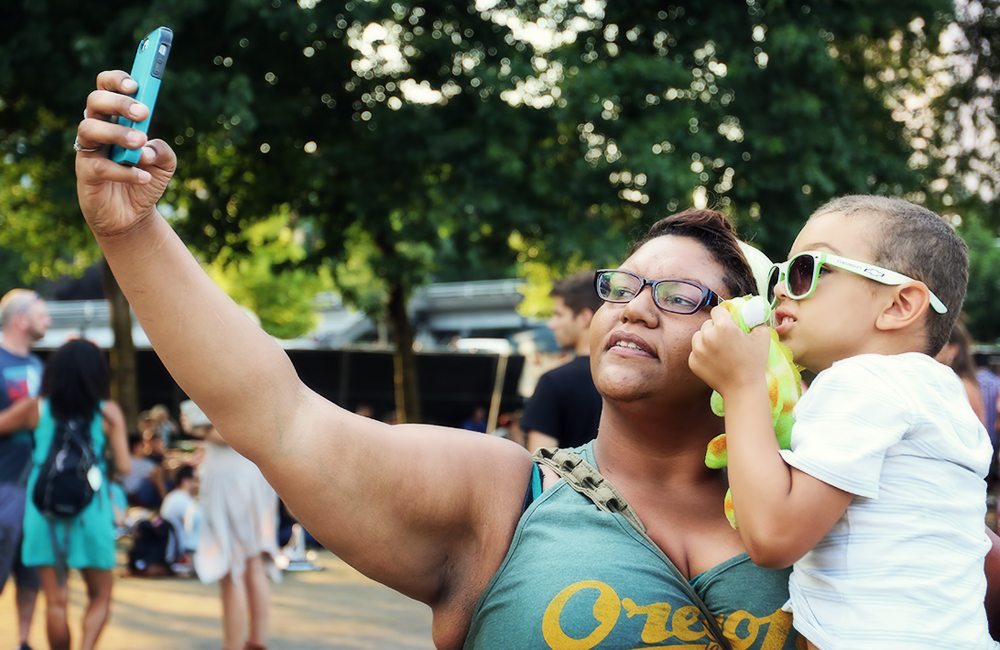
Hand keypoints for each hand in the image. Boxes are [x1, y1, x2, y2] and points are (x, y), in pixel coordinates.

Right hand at [75, 70, 175, 237]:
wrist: (133, 216)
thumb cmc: (146, 179)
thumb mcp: (165, 165)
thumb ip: (164, 151)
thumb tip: (149, 147)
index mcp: (115, 118)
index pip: (106, 87)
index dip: (116, 81)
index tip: (135, 85)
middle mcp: (97, 129)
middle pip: (95, 101)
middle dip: (119, 103)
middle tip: (143, 114)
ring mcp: (89, 150)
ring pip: (89, 128)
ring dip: (117, 133)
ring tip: (140, 144)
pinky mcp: (85, 173)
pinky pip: (99, 166)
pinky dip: (125, 170)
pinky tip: (144, 176)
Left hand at [689, 305, 769, 396]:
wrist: (742, 389)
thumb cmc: (754, 363)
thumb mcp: (762, 337)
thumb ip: (756, 321)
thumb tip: (750, 313)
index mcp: (723, 326)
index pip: (717, 311)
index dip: (724, 316)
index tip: (729, 323)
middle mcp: (707, 335)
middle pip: (707, 323)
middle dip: (716, 328)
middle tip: (727, 340)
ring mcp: (697, 349)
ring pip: (699, 336)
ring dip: (707, 339)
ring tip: (720, 350)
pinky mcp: (692, 362)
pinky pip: (696, 351)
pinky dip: (703, 354)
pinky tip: (715, 361)